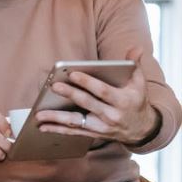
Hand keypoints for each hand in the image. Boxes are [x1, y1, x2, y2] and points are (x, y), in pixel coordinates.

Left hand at [35, 48, 159, 144]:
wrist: (142, 130)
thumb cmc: (137, 101)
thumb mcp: (140, 83)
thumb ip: (135, 65)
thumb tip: (137, 47)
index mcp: (122, 101)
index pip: (102, 91)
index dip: (87, 83)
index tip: (72, 74)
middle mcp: (111, 116)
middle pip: (87, 104)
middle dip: (70, 95)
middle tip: (54, 86)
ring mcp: (101, 127)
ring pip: (76, 122)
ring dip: (57, 118)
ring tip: (39, 114)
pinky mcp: (93, 134)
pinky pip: (73, 132)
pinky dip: (57, 130)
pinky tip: (42, 127)